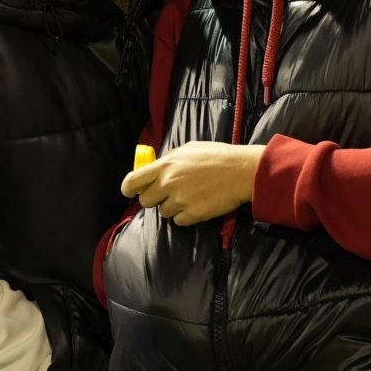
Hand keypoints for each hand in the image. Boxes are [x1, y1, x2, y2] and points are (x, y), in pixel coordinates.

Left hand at [121, 141, 260, 225]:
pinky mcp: (192, 214)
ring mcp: (180, 200)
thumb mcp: (190, 148)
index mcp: (166, 165)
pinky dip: (186, 216)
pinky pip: (179, 221)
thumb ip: (170, 158)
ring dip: (174, 207)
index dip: (128, 188)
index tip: (131, 192)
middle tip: (169, 194)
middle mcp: (169, 183)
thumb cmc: (218, 156)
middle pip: (146, 201)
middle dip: (155, 199)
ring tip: (191, 197)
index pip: (133, 180)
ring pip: (164, 212)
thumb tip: (157, 165)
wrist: (242, 171)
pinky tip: (198, 204)